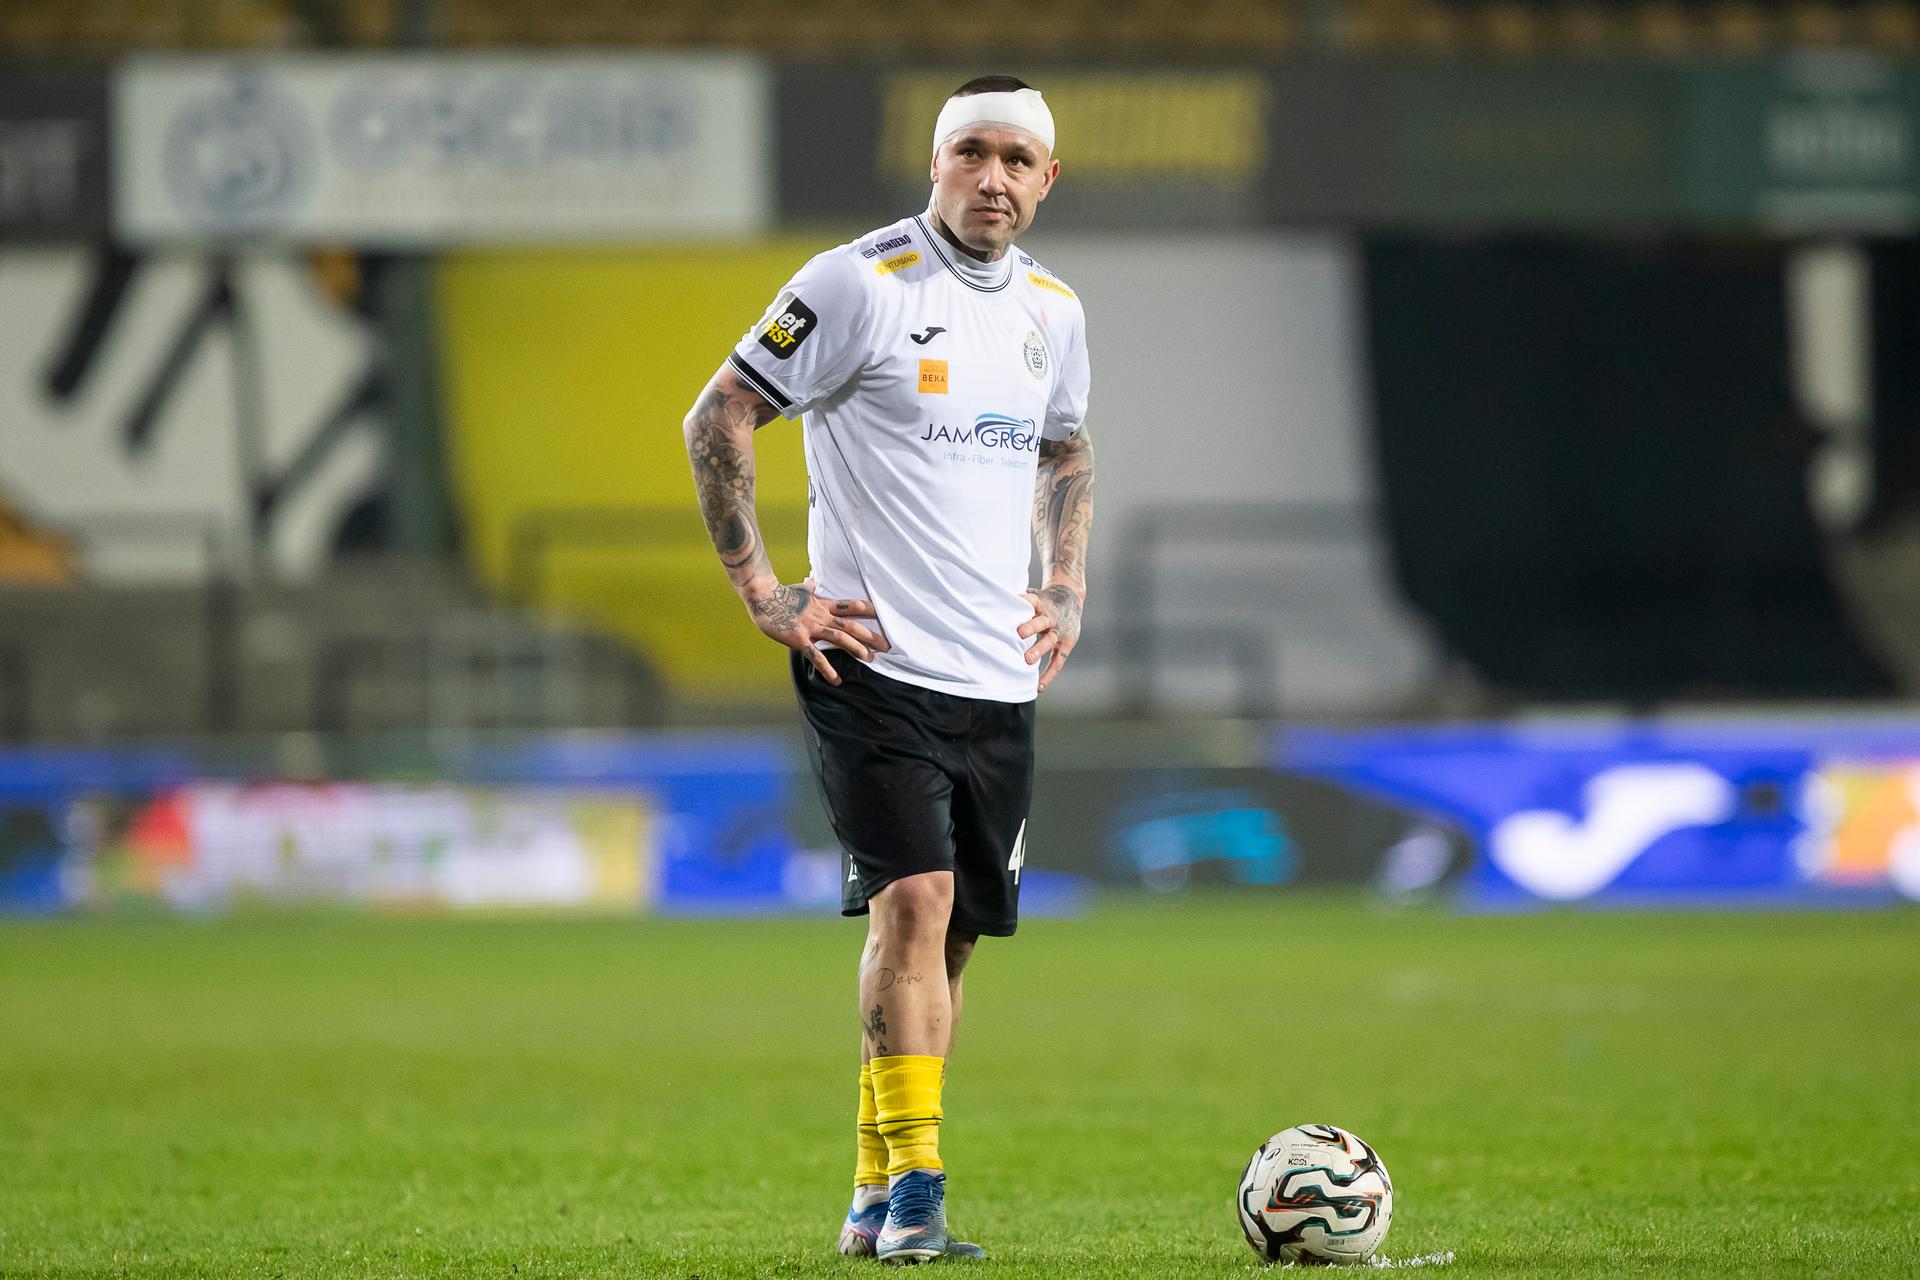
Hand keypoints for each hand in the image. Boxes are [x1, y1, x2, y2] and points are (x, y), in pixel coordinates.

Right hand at [746, 578, 888, 684]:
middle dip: (870, 635)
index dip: (867, 609)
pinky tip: (836, 680)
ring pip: (839, 637)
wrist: (763, 596)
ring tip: (870, 658)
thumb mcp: (799, 589)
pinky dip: (827, 669)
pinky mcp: (800, 639)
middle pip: (851, 625)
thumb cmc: (779, 593)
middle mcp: (821, 616)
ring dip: (856, 648)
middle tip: (886, 645)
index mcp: (822, 604)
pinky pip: (816, 656)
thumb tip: (811, 580)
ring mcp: (811, 627)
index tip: (882, 614)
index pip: (850, 605)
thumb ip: (809, 588)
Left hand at [1018, 583, 1083, 693]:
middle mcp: (1051, 617)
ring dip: (1039, 650)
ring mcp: (1060, 631)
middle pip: (1042, 622)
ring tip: (1027, 661)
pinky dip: (1048, 674)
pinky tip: (1038, 686)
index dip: (1023, 601)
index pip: (1032, 600)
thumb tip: (992, 599)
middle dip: (1032, 627)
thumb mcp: (1034, 595)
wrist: (1071, 599)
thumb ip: (1018, 600)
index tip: (1011, 603)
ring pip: (1050, 641)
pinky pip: (1058, 661)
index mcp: (1042, 603)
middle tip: (1019, 634)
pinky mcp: (1066, 644)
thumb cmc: (1044, 601)